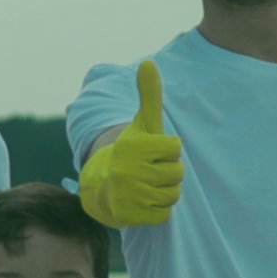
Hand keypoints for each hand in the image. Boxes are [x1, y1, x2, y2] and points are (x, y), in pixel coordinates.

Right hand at [79, 61, 182, 228]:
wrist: (99, 186)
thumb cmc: (129, 152)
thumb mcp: (140, 124)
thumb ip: (149, 96)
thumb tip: (148, 63)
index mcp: (132, 146)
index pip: (175, 148)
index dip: (168, 151)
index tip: (152, 153)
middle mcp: (126, 169)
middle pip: (177, 174)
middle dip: (168, 174)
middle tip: (150, 172)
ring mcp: (127, 193)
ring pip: (172, 195)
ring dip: (164, 192)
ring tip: (147, 186)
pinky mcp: (129, 214)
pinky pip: (164, 214)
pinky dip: (157, 209)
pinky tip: (143, 201)